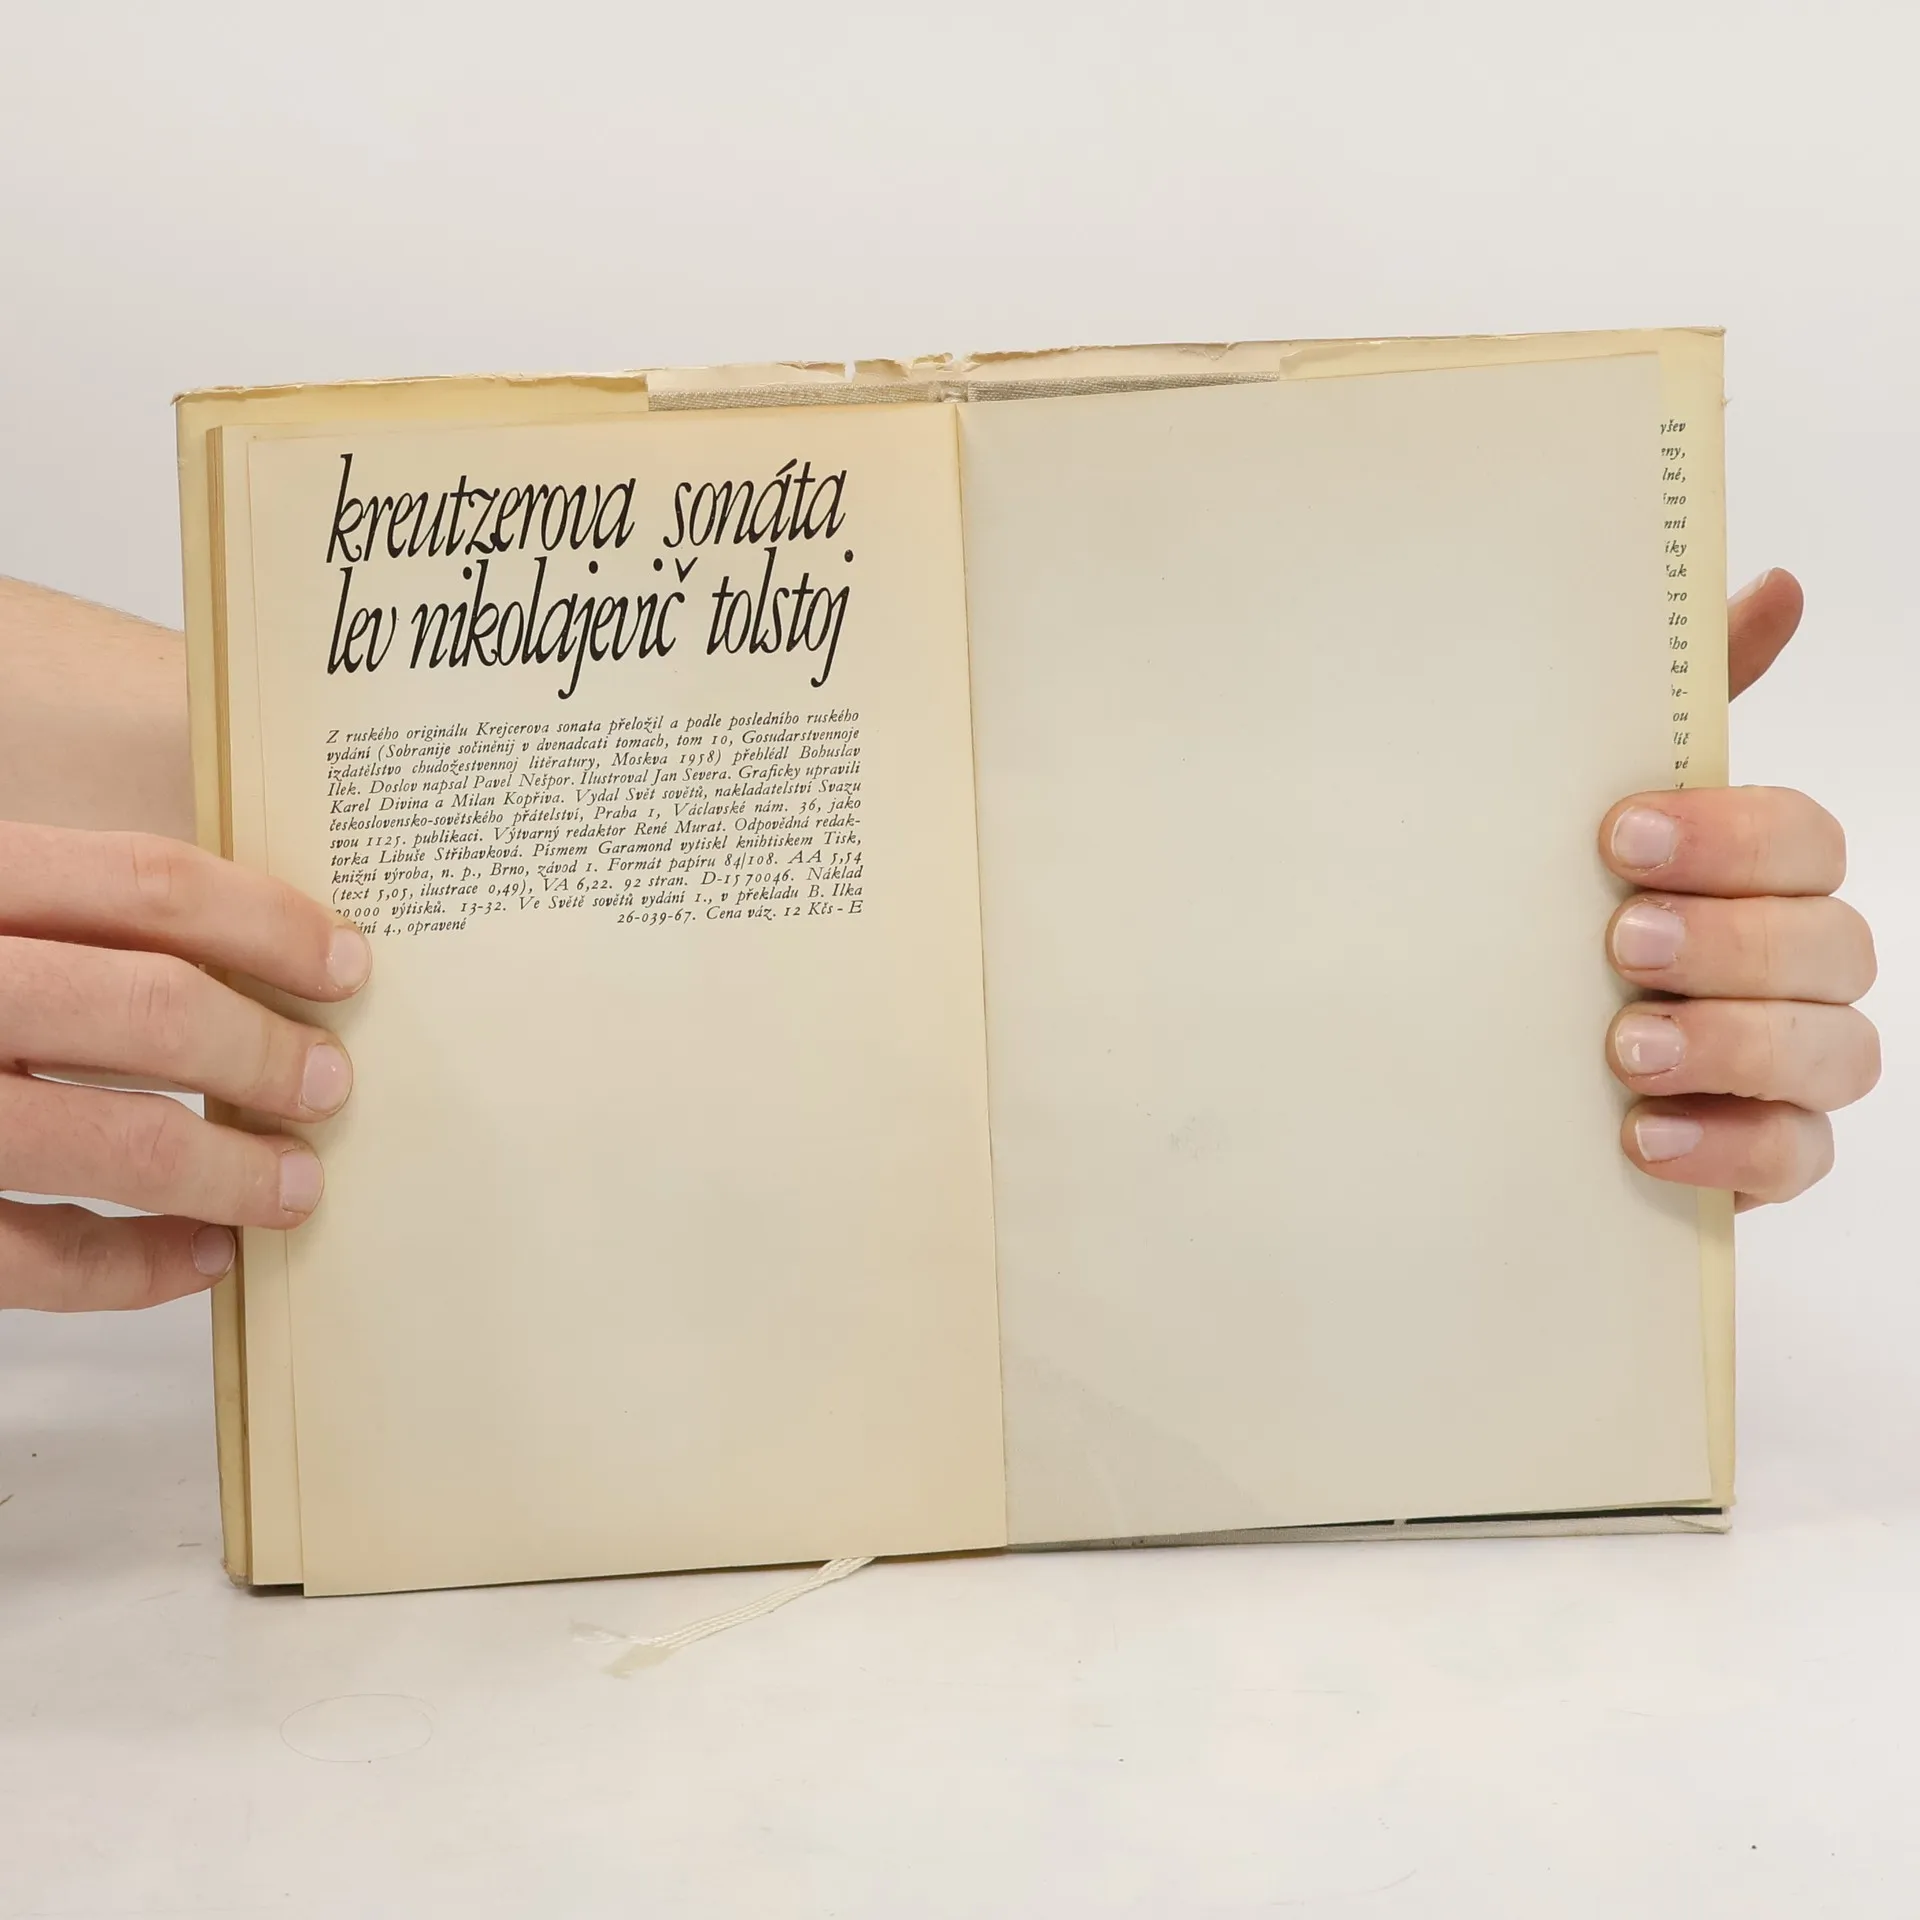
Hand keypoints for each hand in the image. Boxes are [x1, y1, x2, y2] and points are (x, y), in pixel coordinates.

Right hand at [0, 825, 369, 1308]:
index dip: (269, 925)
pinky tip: (204, 1259)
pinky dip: (138, 1270)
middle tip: (331, 1083)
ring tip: (297, 1185)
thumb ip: (64, 915)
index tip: (348, 965)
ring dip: (230, 1172)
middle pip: (146, 1009)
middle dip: (263, 1053)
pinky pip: (36, 1261)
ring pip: (113, 1145)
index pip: (146, 886)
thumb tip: (247, 959)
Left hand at [1603, 570, 1877, 1207]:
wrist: (1510, 1050)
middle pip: (1832, 944)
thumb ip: (1680, 711)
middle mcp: (1802, 964)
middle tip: (1623, 943)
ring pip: (1836, 1052)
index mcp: (1768, 873)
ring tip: (1625, 1048)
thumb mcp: (1598, 812)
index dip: (1729, 836)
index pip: (1804, 840)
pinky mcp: (1769, 1151)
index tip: (1617, 836)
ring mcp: (1796, 1063)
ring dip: (1733, 1045)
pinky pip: (1795, 1156)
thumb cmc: (1569, 911)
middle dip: (1731, 942)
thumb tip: (1775, 585)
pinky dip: (1731, 1146)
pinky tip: (1643, 1136)